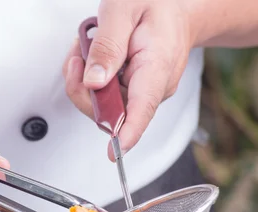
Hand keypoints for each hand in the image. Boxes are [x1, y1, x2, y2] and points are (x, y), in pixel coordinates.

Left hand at [63, 0, 193, 159]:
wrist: (177, 10)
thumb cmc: (156, 5)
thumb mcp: (124, 10)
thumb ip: (107, 46)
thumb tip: (93, 82)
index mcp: (157, 66)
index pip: (143, 108)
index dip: (127, 132)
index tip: (115, 151)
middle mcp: (154, 87)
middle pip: (110, 111)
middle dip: (83, 88)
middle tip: (80, 53)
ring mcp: (144, 94)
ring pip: (102, 106)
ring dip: (85, 79)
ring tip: (89, 47)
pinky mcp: (133, 94)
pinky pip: (105, 98)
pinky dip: (92, 79)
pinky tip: (95, 57)